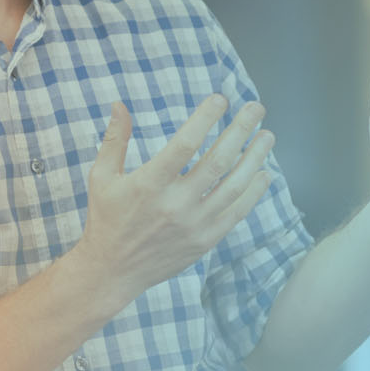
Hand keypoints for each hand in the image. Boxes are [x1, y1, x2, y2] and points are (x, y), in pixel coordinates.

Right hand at [71, 96, 274, 303]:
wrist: (113, 271)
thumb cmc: (106, 219)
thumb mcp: (101, 177)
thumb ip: (114, 140)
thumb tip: (119, 105)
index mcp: (148, 184)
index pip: (185, 144)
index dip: (205, 118)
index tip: (220, 99)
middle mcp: (175, 204)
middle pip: (218, 161)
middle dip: (241, 130)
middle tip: (256, 109)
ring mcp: (193, 224)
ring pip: (234, 186)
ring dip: (255, 158)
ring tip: (267, 136)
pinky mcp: (205, 240)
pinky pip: (236, 212)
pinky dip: (253, 192)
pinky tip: (263, 173)